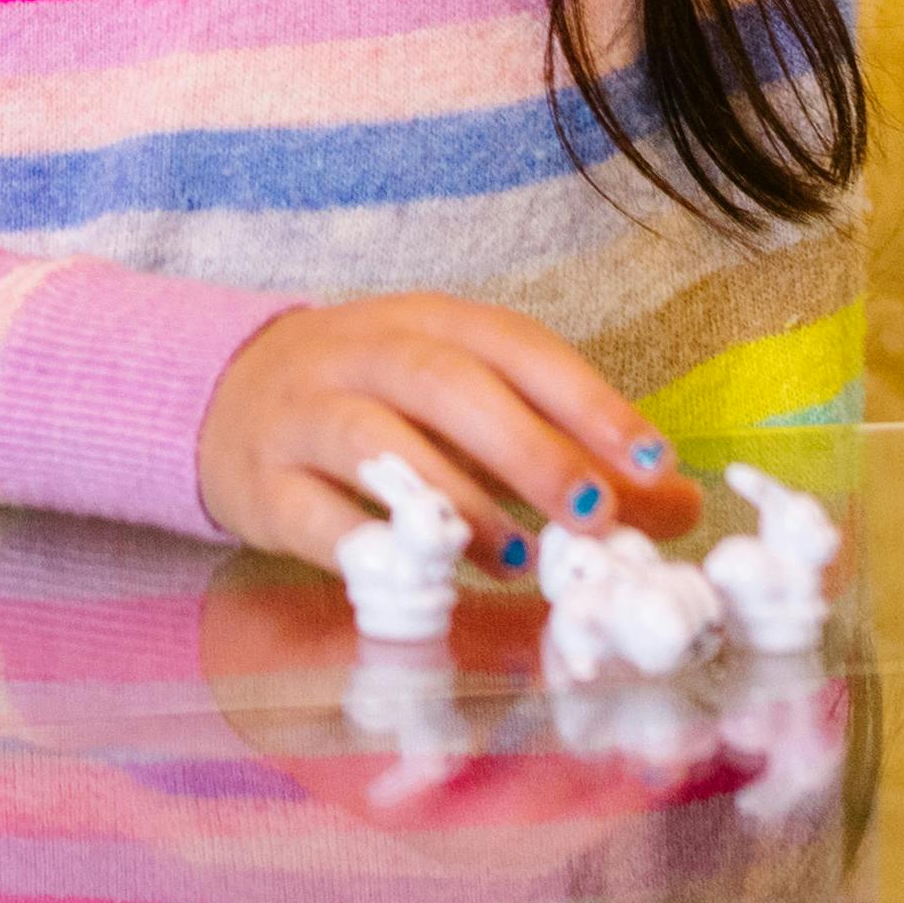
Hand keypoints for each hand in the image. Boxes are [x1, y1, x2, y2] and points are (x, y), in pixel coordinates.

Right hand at [195, 295, 700, 570]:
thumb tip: (680, 503)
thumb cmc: (381, 408)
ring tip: (515, 560)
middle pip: (447, 383)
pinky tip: (423, 581)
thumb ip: (573, 452)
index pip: (516, 347)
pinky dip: (368, 548)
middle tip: (594, 515)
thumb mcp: (473, 408)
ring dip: (453, 501)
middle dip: (529, 449)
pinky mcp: (261, 484)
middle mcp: (362, 353)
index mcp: (428, 322)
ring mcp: (303, 414)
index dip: (586, 401)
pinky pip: (311, 514)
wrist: (224, 401)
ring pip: (375, 443)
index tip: (653, 462)